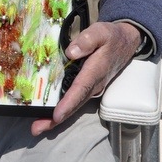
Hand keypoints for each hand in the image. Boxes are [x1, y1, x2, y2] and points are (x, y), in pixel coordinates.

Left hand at [31, 21, 140, 136]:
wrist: (125, 43)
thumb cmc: (110, 36)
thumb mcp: (101, 31)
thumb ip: (87, 40)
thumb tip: (70, 52)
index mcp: (95, 71)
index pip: (80, 89)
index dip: (68, 103)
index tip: (56, 115)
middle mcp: (94, 85)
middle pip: (74, 105)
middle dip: (56, 119)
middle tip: (36, 129)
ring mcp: (92, 88)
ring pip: (74, 106)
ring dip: (56, 118)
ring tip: (38, 127)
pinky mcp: (88, 88)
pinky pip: (74, 101)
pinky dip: (62, 109)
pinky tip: (48, 114)